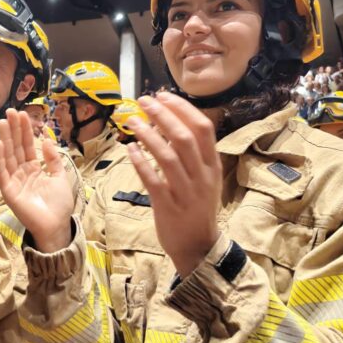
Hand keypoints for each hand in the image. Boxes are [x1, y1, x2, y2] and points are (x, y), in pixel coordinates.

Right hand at [0, 109, 73, 252]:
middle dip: (13, 129)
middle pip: (16, 147)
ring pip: (8, 156)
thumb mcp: (60, 177)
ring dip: (5, 138)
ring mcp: (14, 181)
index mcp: (33, 169)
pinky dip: (0, 158)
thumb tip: (46, 140)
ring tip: (3, 122)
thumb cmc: (59, 205)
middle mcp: (21, 173)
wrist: (57, 226)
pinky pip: (3, 173)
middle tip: (10, 111)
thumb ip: (53, 159)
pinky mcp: (9, 191)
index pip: (27, 146)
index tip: (22, 114)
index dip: (25, 130)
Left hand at [127, 93, 221, 276]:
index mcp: (212, 165)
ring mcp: (186, 192)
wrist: (198, 246)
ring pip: (168, 156)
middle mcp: (202, 176)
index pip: (203, 128)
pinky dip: (140, 162)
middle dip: (163, 115)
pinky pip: (153, 180)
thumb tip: (169, 122)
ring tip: (132, 121)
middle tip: (143, 102)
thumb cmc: (196, 207)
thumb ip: (193, 154)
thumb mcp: (205, 178)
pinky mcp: (168, 206)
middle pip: (184, 137)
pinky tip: (129, 149)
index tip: (162, 95)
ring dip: (148, 135)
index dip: (182, 108)